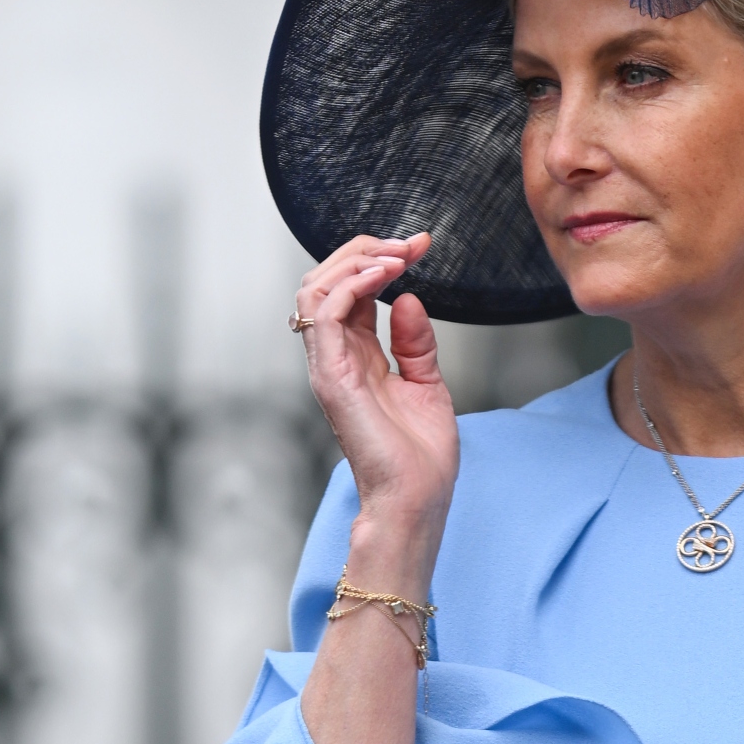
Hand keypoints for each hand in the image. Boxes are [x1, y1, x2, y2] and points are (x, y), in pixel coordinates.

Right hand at [295, 234, 457, 578]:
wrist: (417, 500)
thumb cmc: (421, 457)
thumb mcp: (427, 384)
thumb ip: (416, 343)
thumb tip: (409, 299)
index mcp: (357, 357)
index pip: (352, 290)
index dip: (381, 259)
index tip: (422, 244)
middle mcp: (336, 356)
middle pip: (327, 280)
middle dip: (367, 249)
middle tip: (411, 243)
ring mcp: (328, 365)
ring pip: (315, 288)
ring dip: (357, 260)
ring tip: (396, 256)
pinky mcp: (331, 376)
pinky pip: (326, 313)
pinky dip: (353, 284)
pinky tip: (387, 278)